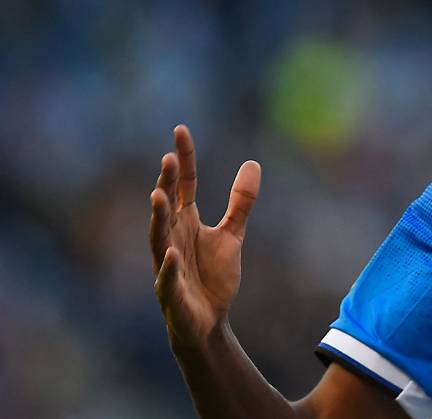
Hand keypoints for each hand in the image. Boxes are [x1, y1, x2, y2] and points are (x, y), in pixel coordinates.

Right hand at [149, 124, 260, 350]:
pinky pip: (168, 278)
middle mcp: (173, 238)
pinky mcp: (171, 292)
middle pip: (168, 206)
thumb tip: (252, 163)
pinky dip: (169, 267)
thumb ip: (241, 201)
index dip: (184, 159)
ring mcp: (168, 264)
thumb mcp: (232, 234)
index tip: (180, 130)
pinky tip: (173, 255)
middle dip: (167, 183)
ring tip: (158, 195)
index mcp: (187, 221)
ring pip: (159, 237)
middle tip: (168, 158)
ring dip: (158, 217)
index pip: (184, 185)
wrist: (209, 321)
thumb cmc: (213, 276)